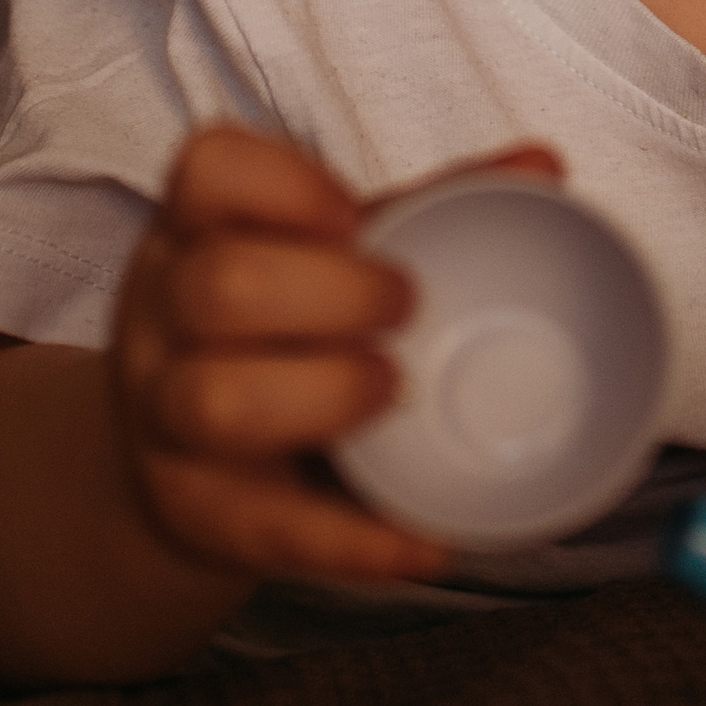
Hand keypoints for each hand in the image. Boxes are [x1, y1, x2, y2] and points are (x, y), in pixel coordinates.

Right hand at [110, 125, 562, 587]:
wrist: (182, 467)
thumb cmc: (272, 332)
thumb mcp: (321, 259)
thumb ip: (424, 209)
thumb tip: (542, 165)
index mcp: (196, 231)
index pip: (208, 168)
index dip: (289, 186)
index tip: (352, 216)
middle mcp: (163, 317)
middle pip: (220, 287)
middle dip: (333, 294)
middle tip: (406, 307)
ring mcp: (165, 420)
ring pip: (213, 402)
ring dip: (324, 396)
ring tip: (396, 392)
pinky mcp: (197, 514)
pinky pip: (271, 530)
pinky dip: (358, 540)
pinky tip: (427, 538)